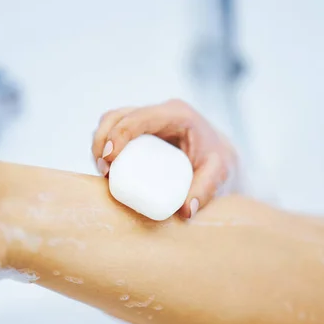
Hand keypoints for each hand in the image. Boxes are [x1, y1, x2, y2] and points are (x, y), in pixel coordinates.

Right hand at [92, 99, 237, 217]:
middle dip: (102, 140)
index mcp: (177, 114)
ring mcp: (150, 118)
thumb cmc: (221, 163)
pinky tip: (104, 166)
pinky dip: (105, 144)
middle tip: (104, 171)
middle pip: (119, 115)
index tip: (109, 160)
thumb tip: (184, 211)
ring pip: (113, 119)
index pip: (140, 117)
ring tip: (103, 171)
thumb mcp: (219, 174)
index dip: (119, 134)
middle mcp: (160, 112)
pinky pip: (115, 129)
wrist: (223, 157)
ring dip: (100, 142)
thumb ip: (205, 190)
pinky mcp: (142, 129)